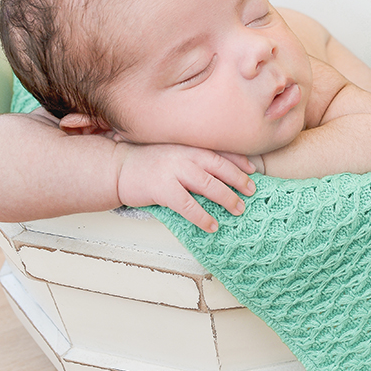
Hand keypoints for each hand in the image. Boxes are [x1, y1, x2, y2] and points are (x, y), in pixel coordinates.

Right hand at [113, 142, 256, 232]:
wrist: (117, 168)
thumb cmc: (147, 162)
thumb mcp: (172, 152)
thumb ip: (193, 157)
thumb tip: (219, 172)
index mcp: (188, 145)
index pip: (219, 151)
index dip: (239, 161)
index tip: (253, 170)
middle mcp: (184, 155)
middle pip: (220, 167)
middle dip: (239, 180)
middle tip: (252, 192)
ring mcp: (173, 171)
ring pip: (209, 185)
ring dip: (227, 198)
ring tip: (238, 209)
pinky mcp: (162, 189)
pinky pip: (188, 205)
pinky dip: (203, 217)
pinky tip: (212, 225)